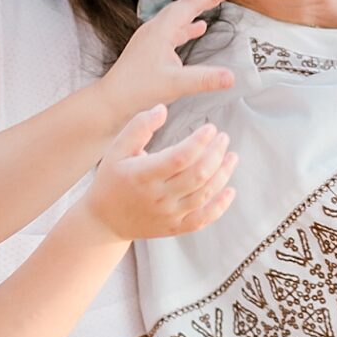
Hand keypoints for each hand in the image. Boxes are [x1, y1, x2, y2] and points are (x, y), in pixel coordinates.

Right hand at [84, 107, 236, 240]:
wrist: (104, 221)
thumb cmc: (112, 180)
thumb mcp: (116, 150)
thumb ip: (138, 127)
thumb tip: (162, 109)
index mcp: (143, 175)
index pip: (180, 157)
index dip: (199, 141)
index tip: (210, 128)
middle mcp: (158, 197)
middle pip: (197, 175)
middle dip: (216, 153)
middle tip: (224, 137)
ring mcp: (168, 215)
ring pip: (204, 194)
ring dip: (223, 174)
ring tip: (231, 156)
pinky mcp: (175, 228)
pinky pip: (203, 219)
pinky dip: (220, 206)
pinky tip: (230, 189)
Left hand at [100, 0, 233, 124]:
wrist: (111, 100)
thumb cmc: (136, 90)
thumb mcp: (175, 85)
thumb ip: (204, 79)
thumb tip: (231, 77)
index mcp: (160, 32)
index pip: (188, 6)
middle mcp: (153, 30)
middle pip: (183, 7)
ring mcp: (150, 39)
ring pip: (177, 18)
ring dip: (195, 11)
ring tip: (211, 5)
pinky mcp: (148, 49)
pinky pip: (172, 31)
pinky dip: (187, 28)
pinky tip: (196, 31)